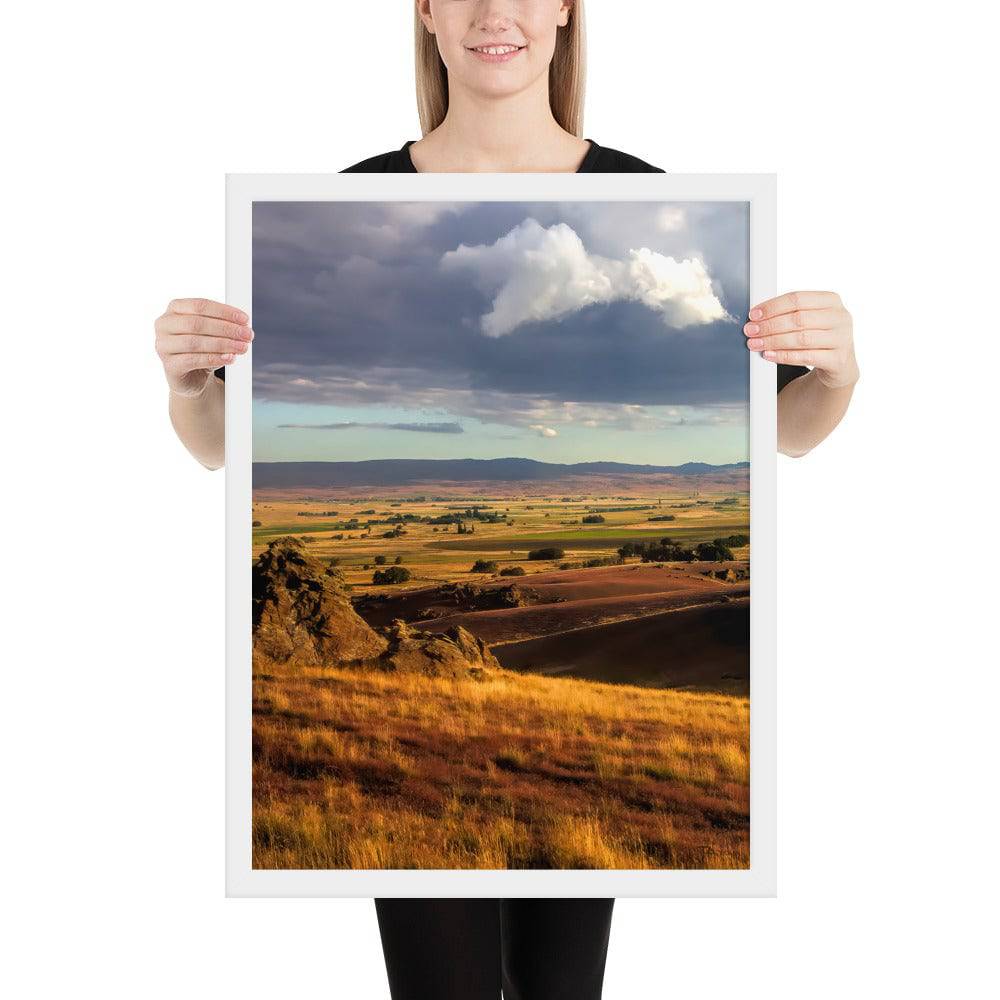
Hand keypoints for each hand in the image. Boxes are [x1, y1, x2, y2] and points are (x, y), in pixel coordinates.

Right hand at [155, 297, 252, 396]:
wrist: (191, 376)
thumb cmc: (201, 349)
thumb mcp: (212, 333)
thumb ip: (224, 326)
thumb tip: (244, 327)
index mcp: (175, 309)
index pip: (200, 305)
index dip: (224, 311)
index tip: (245, 319)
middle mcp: (164, 325)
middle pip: (197, 323)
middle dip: (226, 329)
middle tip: (247, 335)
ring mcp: (163, 345)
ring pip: (195, 342)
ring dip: (223, 344)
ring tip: (242, 347)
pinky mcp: (169, 365)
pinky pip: (193, 360)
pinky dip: (215, 358)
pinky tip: (230, 358)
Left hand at [743, 290, 858, 388]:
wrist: (840, 364)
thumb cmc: (819, 337)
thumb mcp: (810, 319)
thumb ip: (789, 313)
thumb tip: (757, 317)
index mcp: (831, 300)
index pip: (798, 299)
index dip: (773, 306)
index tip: (753, 314)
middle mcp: (840, 317)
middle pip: (798, 318)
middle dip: (769, 325)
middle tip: (750, 331)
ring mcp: (842, 339)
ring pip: (801, 338)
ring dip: (773, 341)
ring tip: (755, 344)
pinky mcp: (838, 360)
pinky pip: (806, 357)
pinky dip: (784, 356)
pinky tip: (769, 355)